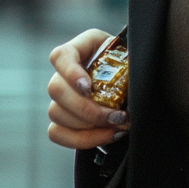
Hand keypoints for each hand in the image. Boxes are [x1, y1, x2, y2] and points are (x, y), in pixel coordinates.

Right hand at [47, 28, 128, 149]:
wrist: (128, 78)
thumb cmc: (127, 62)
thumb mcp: (127, 53)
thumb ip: (126, 61)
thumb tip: (132, 78)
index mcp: (79, 49)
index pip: (61, 56)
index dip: (70, 73)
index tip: (88, 88)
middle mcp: (63, 72)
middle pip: (56, 89)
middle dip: (87, 109)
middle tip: (116, 116)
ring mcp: (59, 97)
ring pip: (56, 114)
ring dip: (89, 127)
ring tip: (117, 126)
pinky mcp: (60, 119)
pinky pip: (57, 133)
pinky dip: (82, 139)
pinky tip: (106, 135)